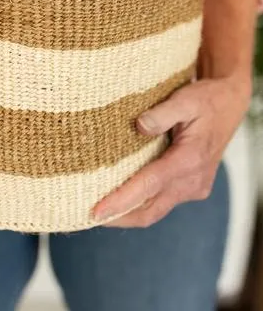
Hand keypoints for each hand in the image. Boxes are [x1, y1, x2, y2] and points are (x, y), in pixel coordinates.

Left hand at [93, 74, 250, 226]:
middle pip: (150, 210)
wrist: (228, 105)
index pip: (148, 185)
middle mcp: (193, 180)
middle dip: (119, 217)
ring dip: (129, 213)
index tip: (96, 211)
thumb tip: (138, 126)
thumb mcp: (185, 99)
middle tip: (87, 216)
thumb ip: (162, 113)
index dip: (121, 200)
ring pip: (156, 210)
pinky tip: (123, 197)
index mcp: (189, 159)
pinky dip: (142, 203)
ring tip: (100, 211)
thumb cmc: (205, 100)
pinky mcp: (192, 187)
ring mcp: (194, 187)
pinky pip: (163, 202)